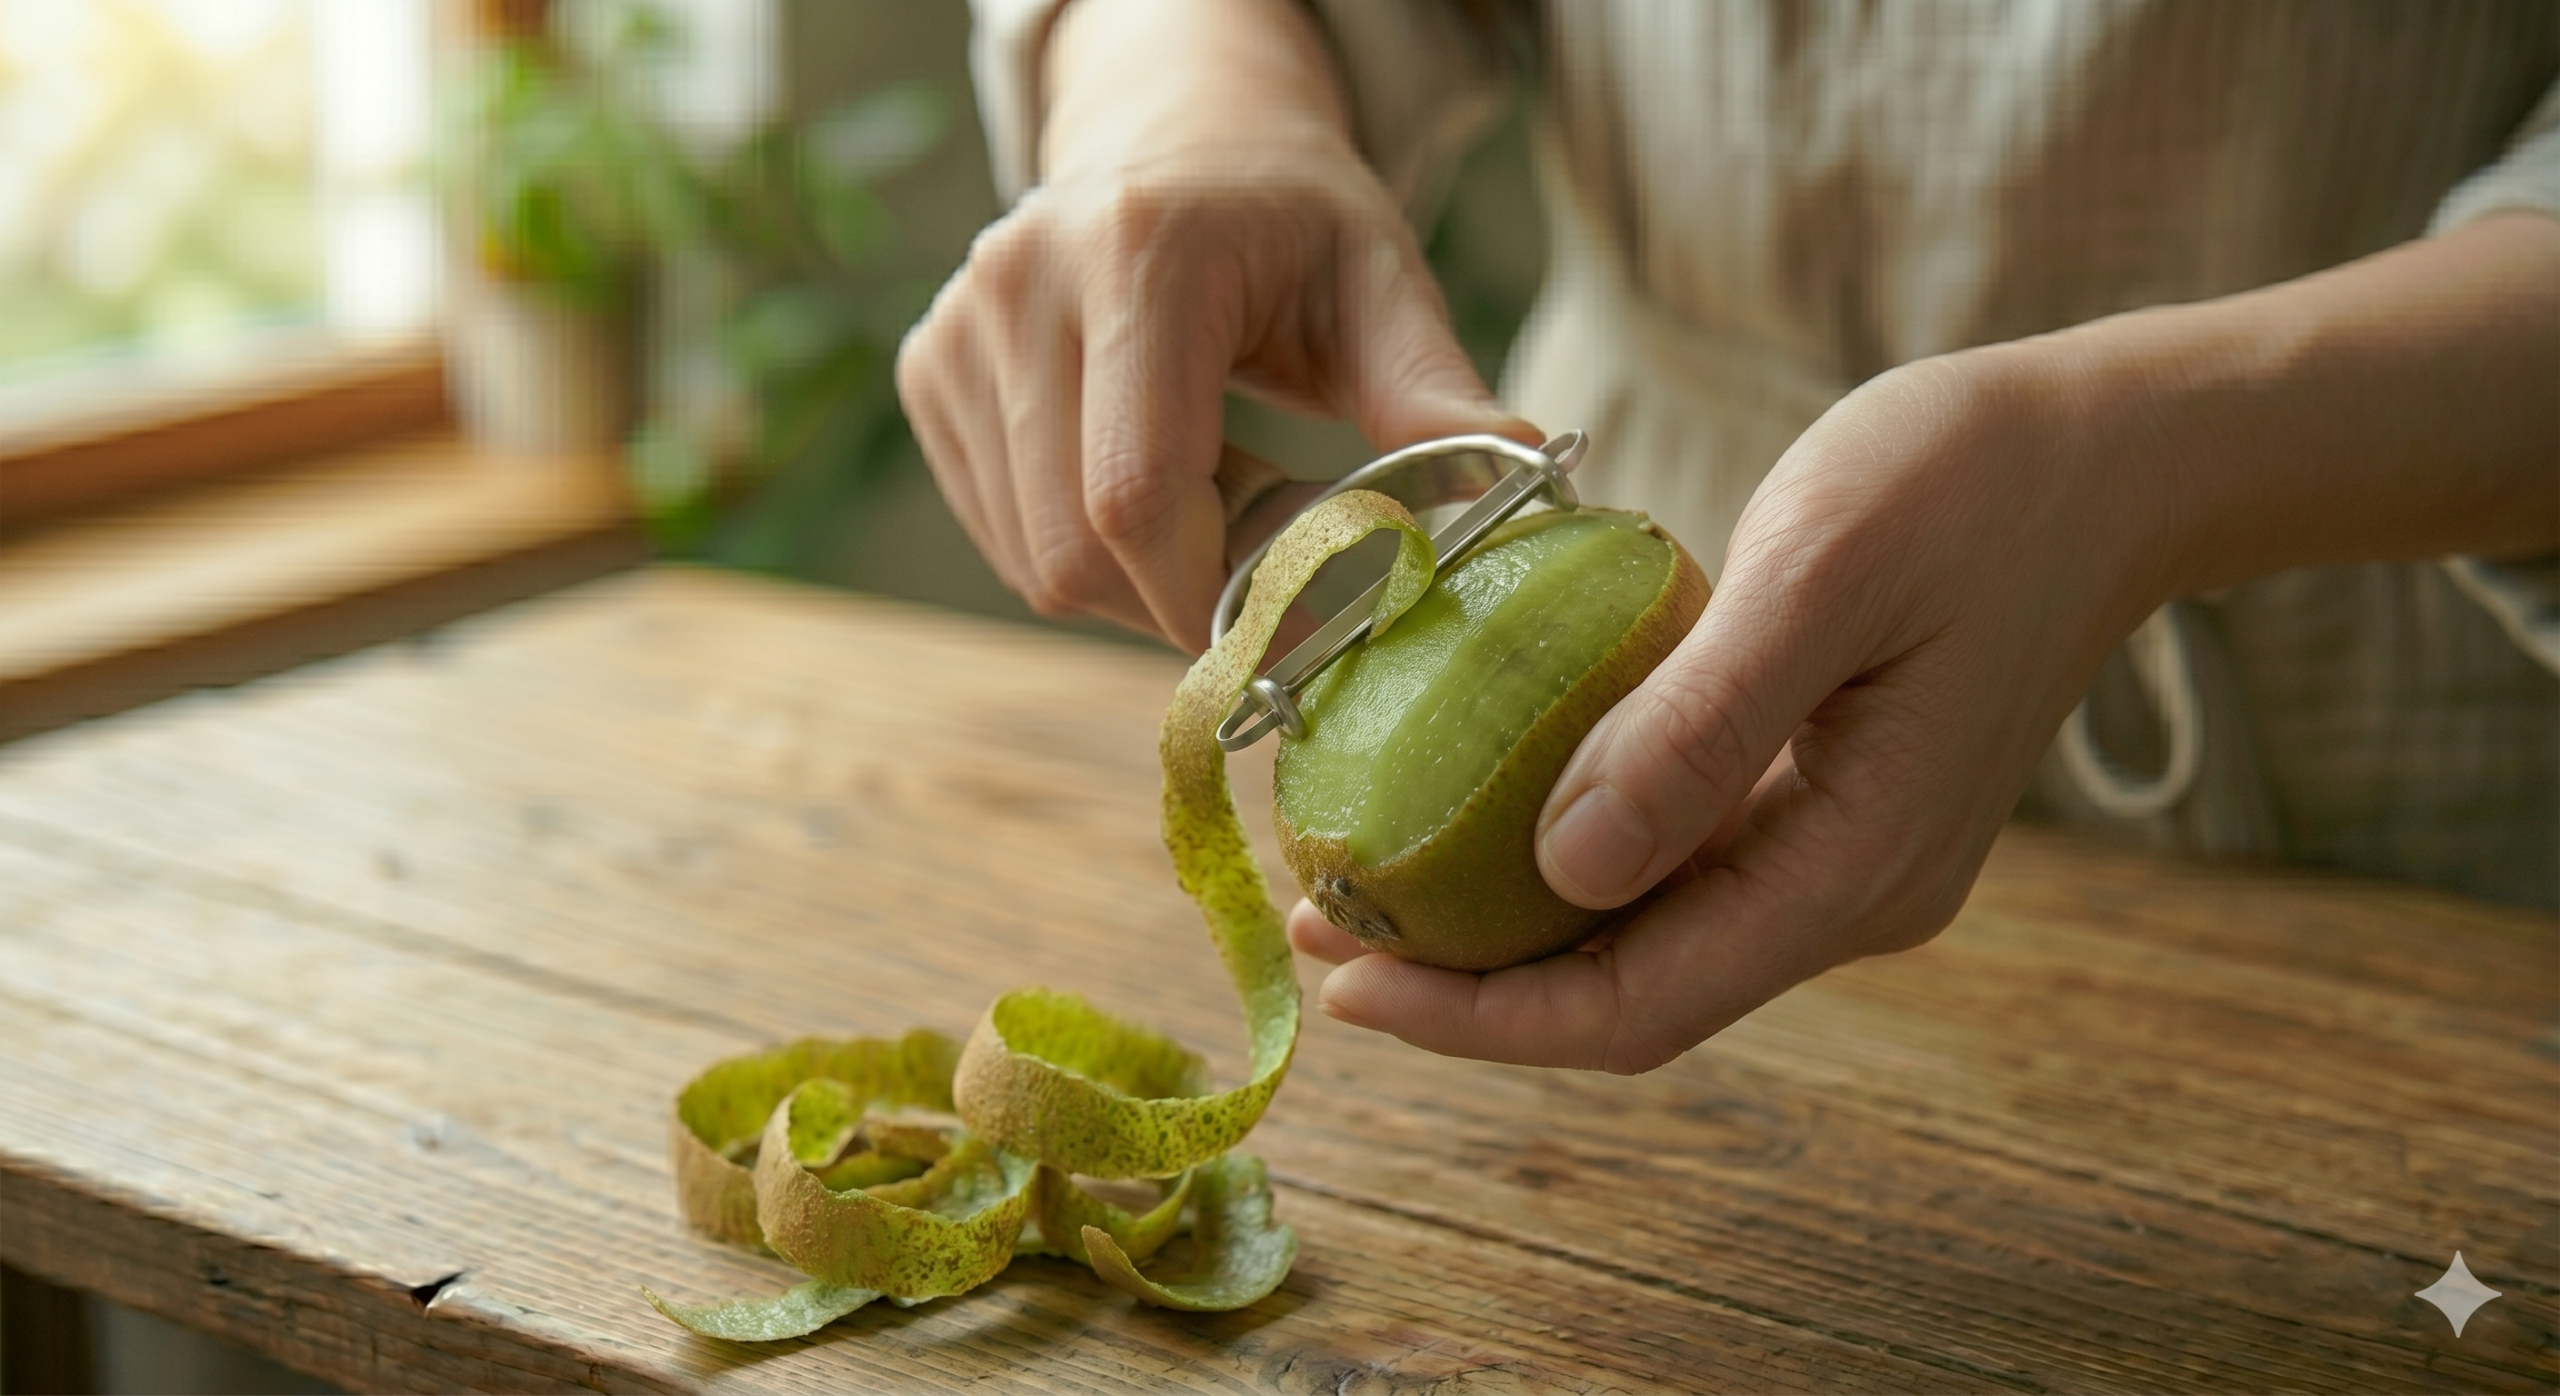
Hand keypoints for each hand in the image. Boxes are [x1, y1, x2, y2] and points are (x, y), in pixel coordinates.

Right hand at [895, 0, 1532, 650]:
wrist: (1174, 139)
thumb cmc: (1287, 218)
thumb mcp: (1380, 277)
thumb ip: (1431, 385)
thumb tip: (1522, 471)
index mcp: (1136, 253)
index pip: (1137, 492)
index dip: (1213, 595)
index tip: (1295, 626)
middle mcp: (1019, 287)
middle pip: (1074, 549)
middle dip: (1184, 600)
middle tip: (1274, 566)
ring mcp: (956, 334)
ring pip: (1035, 564)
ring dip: (1143, 579)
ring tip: (1222, 498)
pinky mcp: (928, 378)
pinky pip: (1004, 539)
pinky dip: (1090, 553)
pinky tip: (1154, 483)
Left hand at [1292, 345, 2167, 1071]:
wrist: (2108, 453)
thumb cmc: (1970, 482)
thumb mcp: (1822, 573)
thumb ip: (1699, 726)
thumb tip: (1560, 870)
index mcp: (1854, 866)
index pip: (1639, 1005)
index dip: (1482, 1018)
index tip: (1346, 982)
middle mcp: (1847, 893)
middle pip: (1630, 992)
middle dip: (1470, 983)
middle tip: (1321, 925)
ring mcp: (1840, 855)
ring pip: (1646, 938)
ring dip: (1506, 925)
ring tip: (1368, 876)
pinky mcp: (1822, 802)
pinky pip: (1675, 866)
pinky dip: (1565, 854)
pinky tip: (1476, 804)